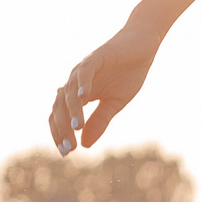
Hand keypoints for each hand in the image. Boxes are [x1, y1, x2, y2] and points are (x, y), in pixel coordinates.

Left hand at [48, 18, 165, 155]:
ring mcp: (83, 70)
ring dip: (72, 111)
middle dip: (63, 129)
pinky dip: (82, 84)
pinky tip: (84, 98)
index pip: (61, 116)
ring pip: (69, 92)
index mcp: (78, 95)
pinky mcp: (95, 58)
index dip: (60, 134)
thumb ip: (99, 122)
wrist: (142, 48)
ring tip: (76, 128)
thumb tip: (85, 144)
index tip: (66, 153)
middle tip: (70, 148)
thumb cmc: (128, 74)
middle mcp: (75, 83)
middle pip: (60, 107)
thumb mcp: (115, 104)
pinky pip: (84, 72)